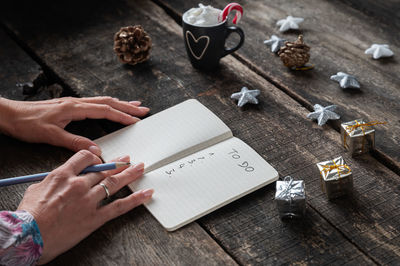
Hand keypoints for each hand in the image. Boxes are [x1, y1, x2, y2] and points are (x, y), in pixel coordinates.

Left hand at [0, 96, 148, 154]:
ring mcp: (73, 102)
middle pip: (108, 102)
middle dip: (128, 106)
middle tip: (144, 110)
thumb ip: (75, 142)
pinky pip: (94, 103)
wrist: (9, 114)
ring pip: (102, 100)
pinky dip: (108, 105)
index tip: (136, 120)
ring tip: (134, 105)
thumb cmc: (27, 124)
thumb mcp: (51, 136)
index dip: (122, 116)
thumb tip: (96, 150)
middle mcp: (76, 102)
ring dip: (120, 103)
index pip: (105, 111)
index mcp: (74, 108)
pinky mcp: (69, 105)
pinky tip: (110, 107)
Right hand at [17, 150, 153, 263]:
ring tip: (140, 168)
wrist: (28, 236)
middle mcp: (79, 184)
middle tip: (128, 160)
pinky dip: (135, 199)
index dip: (96, 156)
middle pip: (103, 170)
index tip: (102, 158)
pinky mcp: (95, 217)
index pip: (85, 157)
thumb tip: (61, 179)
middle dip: (118, 164)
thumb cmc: (28, 215)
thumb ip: (53, 180)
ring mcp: (89, 200)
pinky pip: (119, 206)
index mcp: (63, 175)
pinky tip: (146, 193)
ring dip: (130, 175)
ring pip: (114, 183)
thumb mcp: (36, 189)